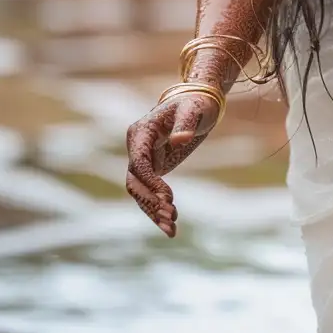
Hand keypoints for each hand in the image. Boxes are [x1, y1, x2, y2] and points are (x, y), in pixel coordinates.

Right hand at [124, 90, 221, 237]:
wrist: (197, 103)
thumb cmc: (195, 103)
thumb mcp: (194, 109)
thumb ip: (186, 123)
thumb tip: (180, 139)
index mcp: (140, 133)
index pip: (139, 163)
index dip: (151, 182)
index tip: (168, 198)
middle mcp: (136, 148)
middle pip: (135, 183)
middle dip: (150, 203)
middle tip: (172, 217)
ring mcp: (143, 160)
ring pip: (140, 193)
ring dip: (154, 213)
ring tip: (172, 230)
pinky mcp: (153, 169)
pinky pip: (151, 194)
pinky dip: (159, 211)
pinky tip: (172, 228)